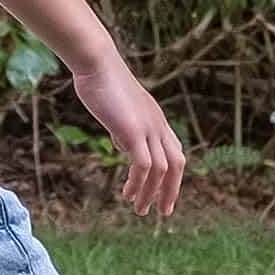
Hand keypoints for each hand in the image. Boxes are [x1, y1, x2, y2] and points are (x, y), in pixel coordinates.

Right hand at [72, 54, 184, 217]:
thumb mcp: (118, 110)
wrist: (97, 62)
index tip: (165, 193)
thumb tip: (124, 147)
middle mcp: (159, 125)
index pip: (175, 152)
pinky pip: (144, 165)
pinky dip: (139, 183)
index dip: (173, 175)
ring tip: (140, 210)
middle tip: (163, 211)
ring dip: (152, 193)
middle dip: (172, 190)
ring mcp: (148, 128)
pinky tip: (128, 194)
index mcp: (157, 119)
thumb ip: (124, 129)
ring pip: (161, 170)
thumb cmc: (101, 82)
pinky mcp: (133, 131)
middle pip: (177, 164)